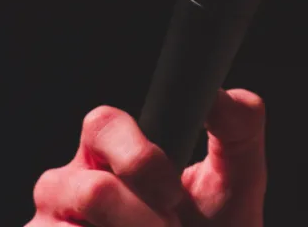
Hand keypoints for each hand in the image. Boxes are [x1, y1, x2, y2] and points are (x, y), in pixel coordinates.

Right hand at [27, 88, 266, 226]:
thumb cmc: (215, 226)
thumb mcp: (236, 178)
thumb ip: (238, 126)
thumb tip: (218, 95)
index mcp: (110, 148)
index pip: (101, 123)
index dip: (140, 160)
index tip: (175, 195)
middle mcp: (69, 184)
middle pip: (92, 190)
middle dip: (141, 219)